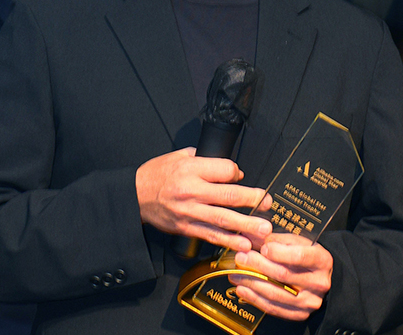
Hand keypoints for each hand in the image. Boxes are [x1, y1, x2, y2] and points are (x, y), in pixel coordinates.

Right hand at [136, 148, 271, 252]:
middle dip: (253, 200)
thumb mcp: (177, 157)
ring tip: (264, 229)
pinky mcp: (187, 227)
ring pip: (223, 219)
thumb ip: (203, 158)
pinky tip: (243, 245)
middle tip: (268, 203)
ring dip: (246, 225)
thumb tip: (229, 168)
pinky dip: (228, 241)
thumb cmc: (156, 175)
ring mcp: (189, 211)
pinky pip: (211, 235)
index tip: (240, 176)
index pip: (225, 170)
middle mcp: (191, 190)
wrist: (133, 195)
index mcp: (190, 169)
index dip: (237, 172)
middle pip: (229, 196)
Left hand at [229, 232, 332, 320]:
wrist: (318, 277)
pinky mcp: (300, 313)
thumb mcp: (295, 241)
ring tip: (235, 275)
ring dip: (251, 283)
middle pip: (283, 275)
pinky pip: (274, 308)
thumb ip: (275, 239)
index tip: (263, 248)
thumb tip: (250, 237)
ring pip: (276, 294)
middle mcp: (319, 283)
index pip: (299, 256)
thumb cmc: (304, 255)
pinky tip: (242, 289)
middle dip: (257, 265)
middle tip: (240, 258)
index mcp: (321, 260)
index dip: (277, 252)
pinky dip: (255, 299)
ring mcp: (310, 301)